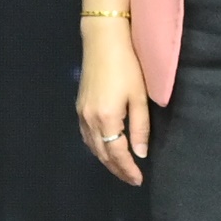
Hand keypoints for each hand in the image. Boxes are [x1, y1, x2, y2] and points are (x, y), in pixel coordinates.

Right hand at [74, 19, 150, 187]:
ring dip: (106, 160)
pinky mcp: (79, 106)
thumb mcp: (139, 97)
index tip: (139, 180)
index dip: (128, 169)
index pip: (117, 154)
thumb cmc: (127, 66)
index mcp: (106, 119)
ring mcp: (81, 113)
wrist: (103, 40)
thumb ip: (139, 127)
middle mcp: (89, 120)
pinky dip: (96, 147)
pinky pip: (85, 136)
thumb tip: (140, 153)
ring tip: (120, 168)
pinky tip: (104, 148)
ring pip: (92, 146)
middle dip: (117, 169)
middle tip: (131, 179)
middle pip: (102, 154)